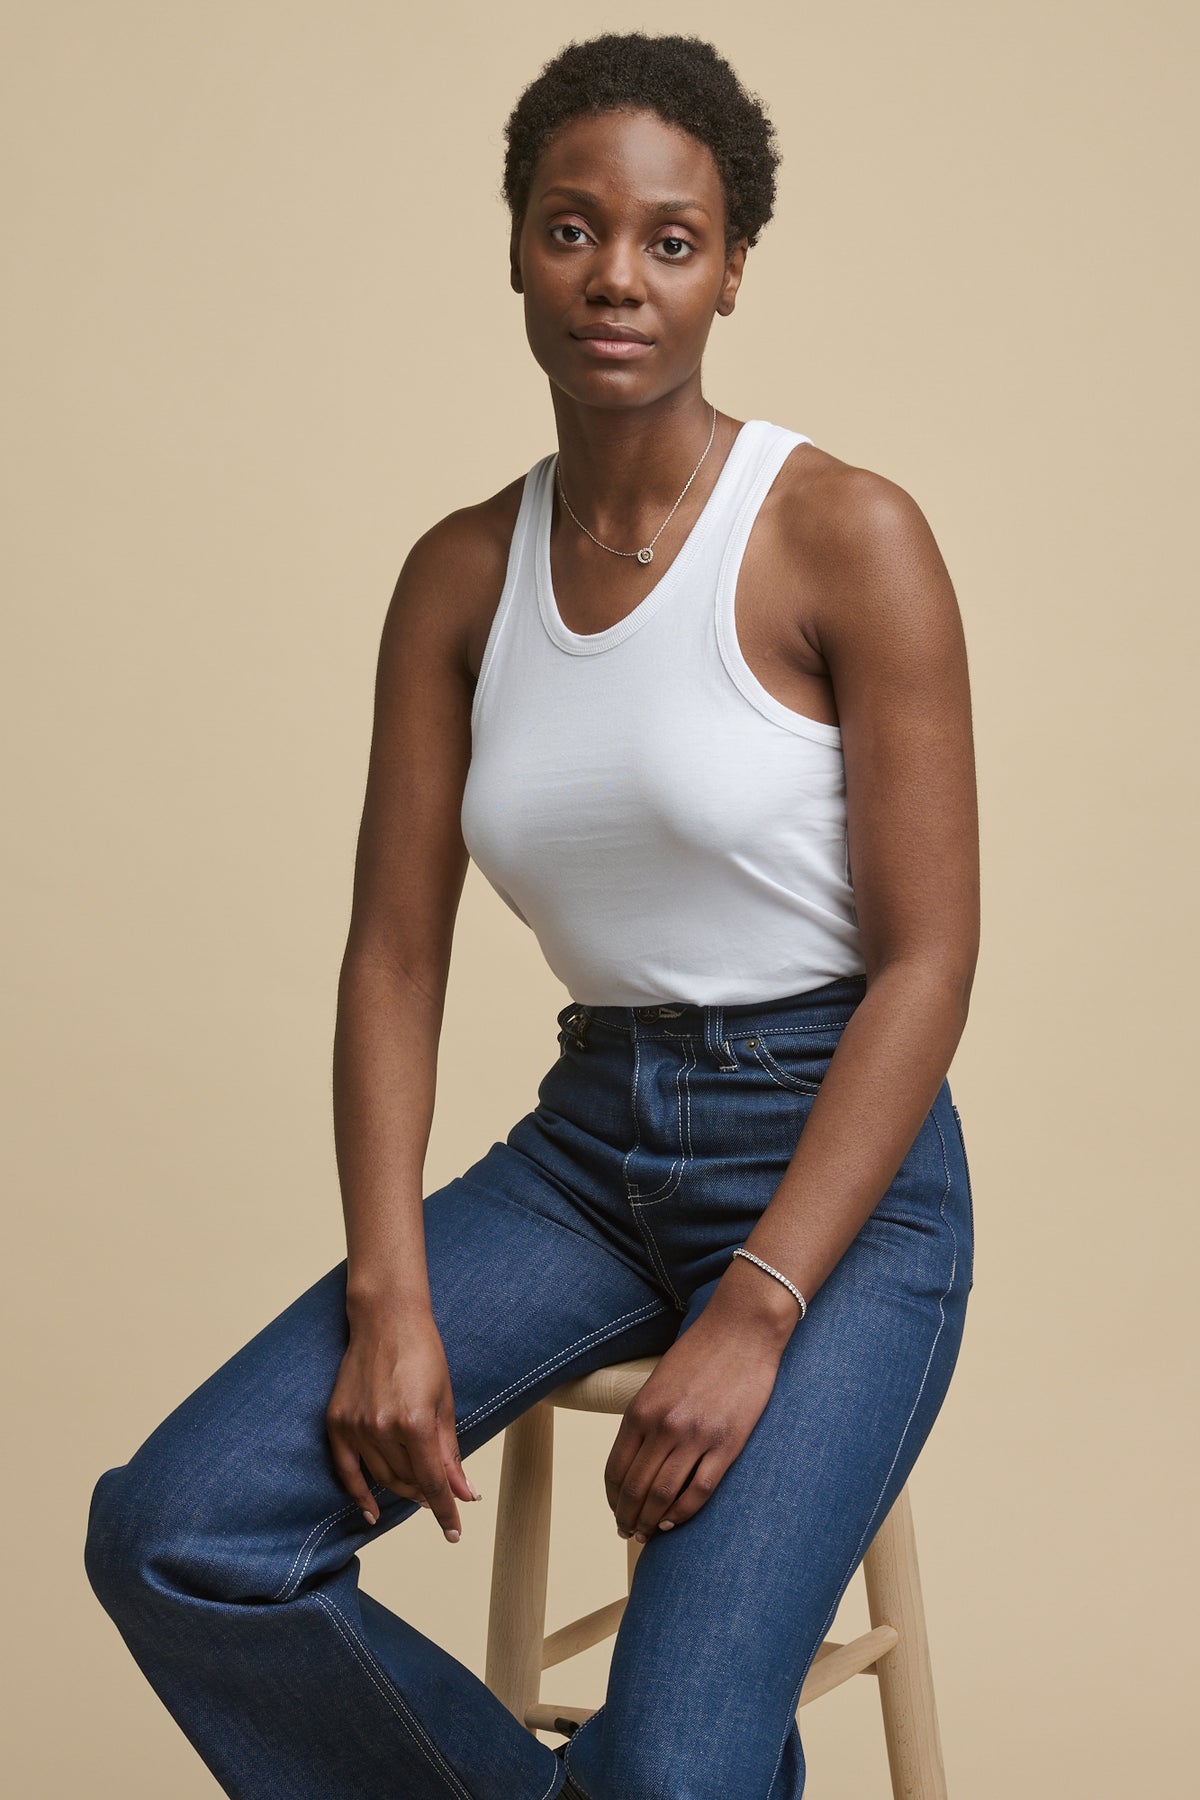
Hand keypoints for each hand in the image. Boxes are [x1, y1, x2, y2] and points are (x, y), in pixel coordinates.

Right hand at [325, 1311, 480, 1542]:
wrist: (386, 1320)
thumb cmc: (423, 1354)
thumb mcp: (445, 1402)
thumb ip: (451, 1453)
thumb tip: (464, 1493)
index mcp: (415, 1422)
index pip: (432, 1482)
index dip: (446, 1510)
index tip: (454, 1531)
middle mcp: (382, 1428)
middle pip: (407, 1481)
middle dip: (427, 1494)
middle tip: (440, 1495)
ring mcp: (356, 1426)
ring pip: (381, 1477)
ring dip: (402, 1489)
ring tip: (417, 1489)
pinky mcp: (337, 1421)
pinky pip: (346, 1469)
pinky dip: (359, 1493)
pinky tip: (372, 1511)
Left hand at [603, 1297, 786, 1542]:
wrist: (742, 1330)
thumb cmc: (700, 1352)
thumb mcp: (658, 1381)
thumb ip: (645, 1418)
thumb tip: (635, 1461)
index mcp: (641, 1409)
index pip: (616, 1469)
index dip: (612, 1498)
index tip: (615, 1510)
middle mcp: (663, 1426)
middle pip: (636, 1489)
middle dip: (627, 1517)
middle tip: (627, 1531)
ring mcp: (696, 1437)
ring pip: (663, 1496)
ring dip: (650, 1522)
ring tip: (647, 1534)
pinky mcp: (727, 1445)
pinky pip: (700, 1491)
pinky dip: (682, 1513)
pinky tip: (673, 1521)